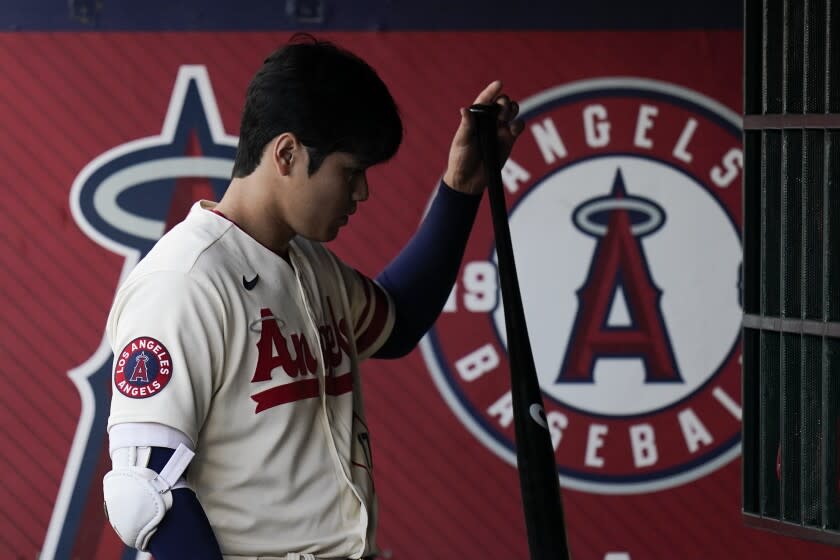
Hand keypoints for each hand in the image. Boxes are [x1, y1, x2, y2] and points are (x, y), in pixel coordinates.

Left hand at [442, 80, 523, 194]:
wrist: (469, 180)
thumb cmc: (461, 159)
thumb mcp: (462, 141)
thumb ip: (466, 126)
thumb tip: (464, 109)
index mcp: (475, 118)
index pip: (484, 100)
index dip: (491, 90)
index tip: (499, 83)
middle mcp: (489, 122)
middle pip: (502, 103)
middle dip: (504, 102)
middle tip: (500, 113)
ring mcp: (500, 130)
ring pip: (512, 111)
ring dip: (512, 110)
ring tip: (505, 119)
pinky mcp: (509, 141)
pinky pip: (518, 126)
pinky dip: (518, 124)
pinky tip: (512, 130)